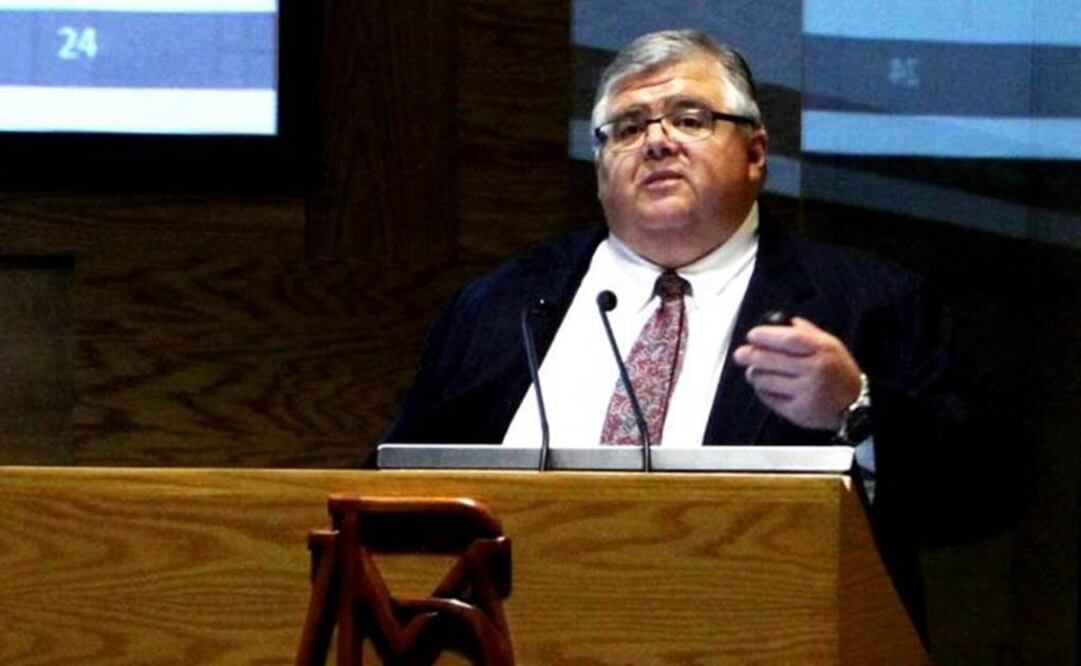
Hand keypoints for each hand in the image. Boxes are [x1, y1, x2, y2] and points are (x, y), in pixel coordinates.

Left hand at [732, 317, 861, 429]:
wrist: (855, 404)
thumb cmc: (839, 371)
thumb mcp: (830, 344)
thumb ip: (806, 331)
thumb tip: (780, 322)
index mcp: (822, 351)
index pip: (788, 340)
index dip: (766, 336)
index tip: (752, 335)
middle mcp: (815, 371)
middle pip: (771, 360)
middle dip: (750, 355)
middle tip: (741, 354)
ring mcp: (806, 393)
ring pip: (766, 380)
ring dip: (754, 373)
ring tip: (754, 370)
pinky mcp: (798, 411)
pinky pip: (769, 398)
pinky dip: (762, 390)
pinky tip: (766, 386)